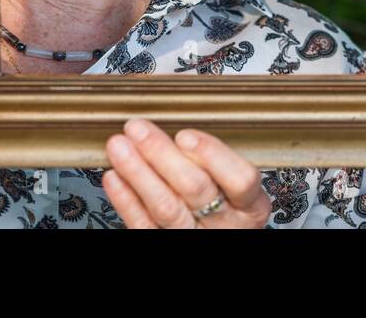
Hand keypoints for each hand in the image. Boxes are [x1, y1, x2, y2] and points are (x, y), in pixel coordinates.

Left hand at [102, 118, 271, 228]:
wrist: (214, 235)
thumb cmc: (225, 204)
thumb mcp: (232, 182)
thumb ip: (211, 159)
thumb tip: (174, 121)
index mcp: (250, 204)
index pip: (240, 179)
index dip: (212, 155)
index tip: (185, 135)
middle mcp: (226, 223)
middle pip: (196, 188)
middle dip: (163, 154)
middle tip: (138, 128)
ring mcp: (196, 236)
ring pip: (167, 207)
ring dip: (138, 172)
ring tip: (119, 146)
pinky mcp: (167, 244)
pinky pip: (144, 227)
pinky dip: (127, 200)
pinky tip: (115, 177)